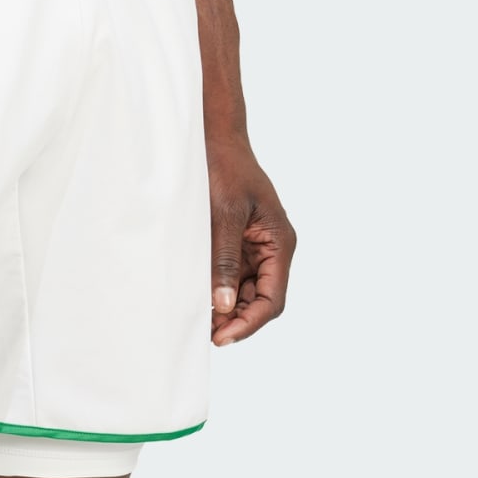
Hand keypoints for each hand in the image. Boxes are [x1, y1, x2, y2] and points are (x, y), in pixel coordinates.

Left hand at [208, 141, 295, 346]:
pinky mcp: (236, 246)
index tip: (222, 337)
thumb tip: (224, 304)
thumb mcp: (225, 215)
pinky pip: (231, 279)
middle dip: (236, 321)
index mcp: (279, 243)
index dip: (250, 323)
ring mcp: (254, 250)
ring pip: (245, 295)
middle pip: (261, 302)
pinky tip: (198, 300)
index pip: (273, 299)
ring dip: (226, 311)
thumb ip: (225, 260)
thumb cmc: (225, 169)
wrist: (214, 140)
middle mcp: (272, 250)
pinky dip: (217, 293)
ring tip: (199, 321)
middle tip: (205, 334)